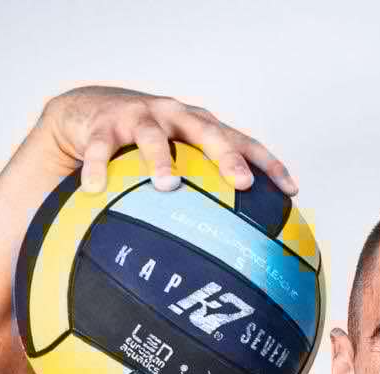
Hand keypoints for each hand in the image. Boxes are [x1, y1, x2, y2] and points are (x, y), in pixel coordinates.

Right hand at [38, 85, 297, 196]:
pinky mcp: (102, 125)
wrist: (87, 114)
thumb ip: (202, 195)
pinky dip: (96, 167)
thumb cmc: (142, 149)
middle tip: (240, 181)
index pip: (243, 142)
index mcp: (200, 129)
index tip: (291, 191)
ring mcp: (139, 117)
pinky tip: (94, 189)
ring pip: (151, 135)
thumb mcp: (178, 163)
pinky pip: (99, 148)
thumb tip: (234, 254)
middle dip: (226, 155)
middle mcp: (175, 117)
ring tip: (166, 183)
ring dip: (160, 158)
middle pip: (207, 132)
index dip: (268, 164)